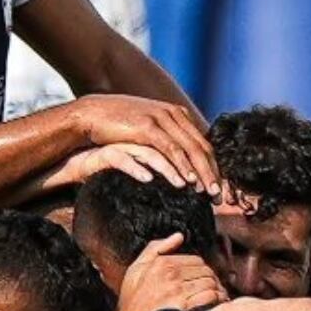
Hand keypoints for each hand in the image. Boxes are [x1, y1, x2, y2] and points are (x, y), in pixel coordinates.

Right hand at [71, 96, 219, 196]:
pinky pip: (168, 149)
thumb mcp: (147, 131)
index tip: (219, 189)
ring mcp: (160, 119)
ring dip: (199, 173)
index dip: (213, 168)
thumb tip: (180, 158)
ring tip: (205, 193)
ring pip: (188, 150)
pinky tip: (183, 182)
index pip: (202, 144)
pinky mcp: (145, 127)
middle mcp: (173, 115)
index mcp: (177, 115)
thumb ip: (164, 139)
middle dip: (212, 174)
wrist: (92, 113)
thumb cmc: (118, 126)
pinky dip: (178, 167)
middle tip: (218, 197)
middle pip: (200, 148)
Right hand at [115, 233, 225, 310]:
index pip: (196, 260)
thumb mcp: (136, 270)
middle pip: (206, 271)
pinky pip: (209, 297)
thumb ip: (156, 249)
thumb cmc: (131, 303)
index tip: (204, 279)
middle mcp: (171, 273)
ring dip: (217, 290)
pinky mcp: (184, 306)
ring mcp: (178, 289)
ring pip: (210, 282)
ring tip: (218, 297)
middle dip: (213, 280)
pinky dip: (216, 300)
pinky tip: (215, 306)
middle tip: (215, 289)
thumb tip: (178, 236)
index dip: (203, 270)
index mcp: (162, 262)